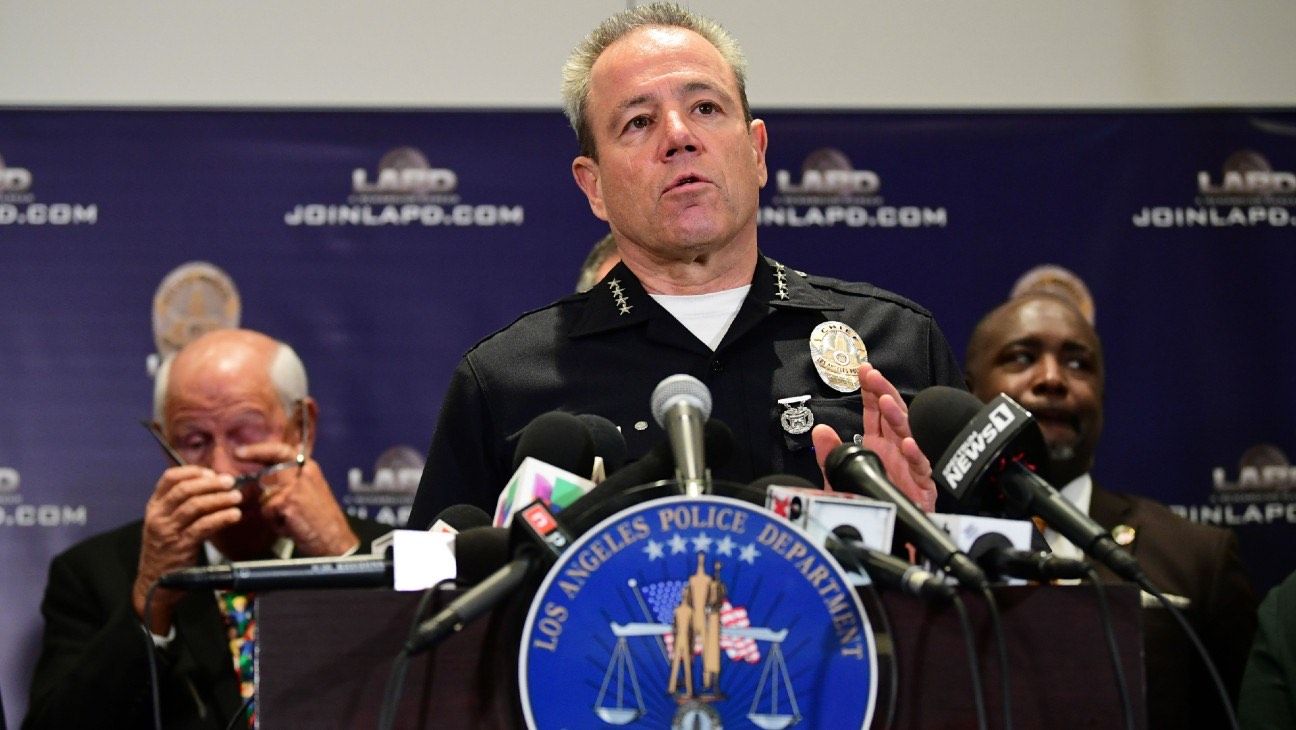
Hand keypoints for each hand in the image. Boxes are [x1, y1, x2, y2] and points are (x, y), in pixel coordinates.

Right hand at [133, 465, 241, 632]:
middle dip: (211, 483)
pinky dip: (221, 518)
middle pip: (185, 490)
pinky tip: (235, 515)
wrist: (155, 582)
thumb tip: (213, 484)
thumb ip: (182, 504)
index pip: (169, 478)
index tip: (212, 472)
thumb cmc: (166, 549)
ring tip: (237, 497)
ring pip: (195, 506)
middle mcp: (158, 516)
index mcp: (154, 506)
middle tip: (230, 482)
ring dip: (219, 499)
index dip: (192, 472)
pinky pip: (203, 527)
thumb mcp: (166, 522)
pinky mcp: (181, 546)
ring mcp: (168, 531)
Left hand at [236, 442, 358, 557]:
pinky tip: (291, 527)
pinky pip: (268, 512)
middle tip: (262, 498)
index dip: (257, 450)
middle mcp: (301, 473)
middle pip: (266, 474)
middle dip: (261, 489)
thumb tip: (281, 461)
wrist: (336, 539)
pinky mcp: (286, 503)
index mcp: (309, 468)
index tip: (239, 452)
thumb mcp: (314, 489)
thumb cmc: (324, 519)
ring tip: (291, 520)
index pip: (279, 450)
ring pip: (265, 497)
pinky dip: (276, 524)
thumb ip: (296, 476)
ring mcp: (293, 487)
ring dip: (272, 512)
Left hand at [812, 363, 936, 511]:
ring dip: (897, 417)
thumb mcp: (840, 478)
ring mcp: (910, 466)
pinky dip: (915, 455)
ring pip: (907, 434)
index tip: (863, 370)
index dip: (870, 390)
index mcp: (878, 444)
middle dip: (883, 392)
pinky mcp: (922, 487)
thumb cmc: (867, 506)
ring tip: (886, 401)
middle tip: (871, 375)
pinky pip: (921, 467)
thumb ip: (830, 455)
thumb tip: (819, 429)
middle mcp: (895, 450)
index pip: (875, 411)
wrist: (886, 540)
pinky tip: (907, 443)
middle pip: (892, 414)